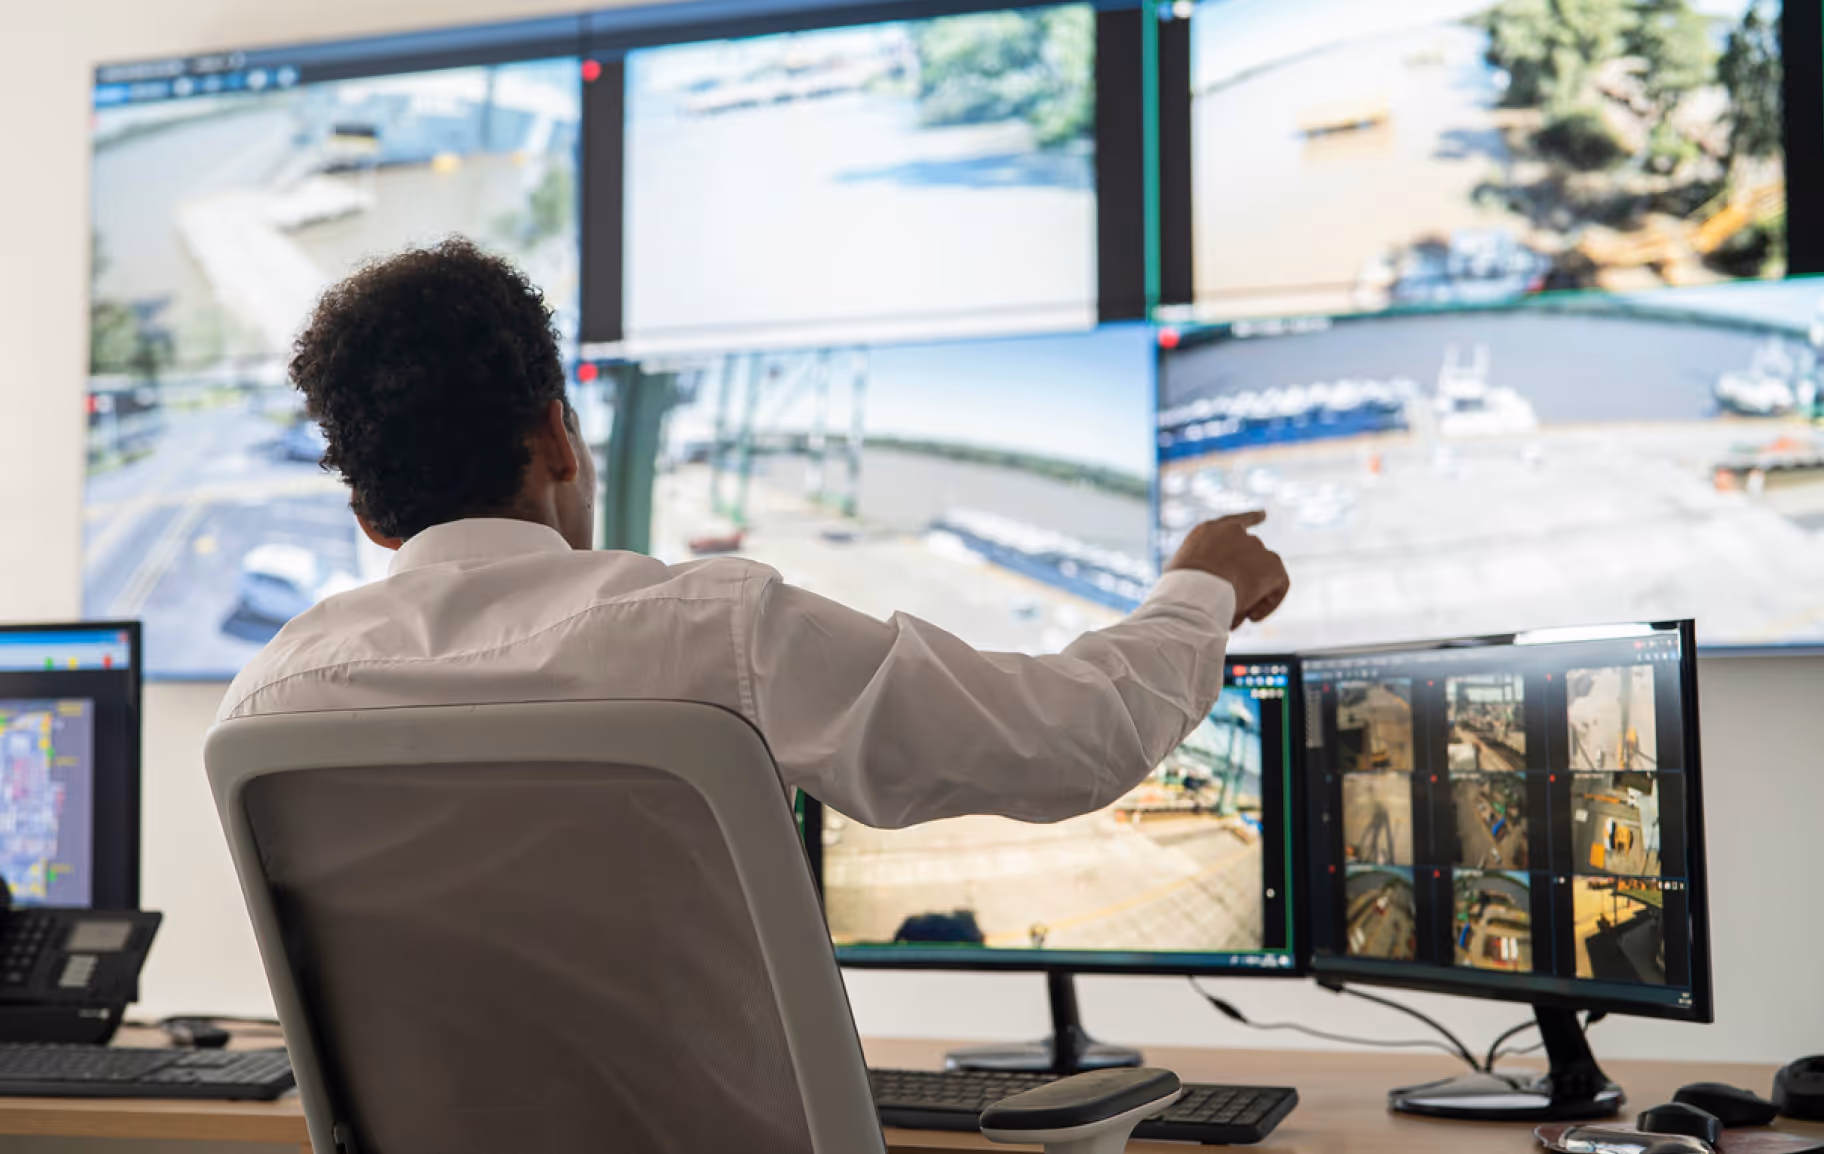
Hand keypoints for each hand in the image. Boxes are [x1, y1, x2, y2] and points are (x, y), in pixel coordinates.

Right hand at [1166, 511, 1289, 628]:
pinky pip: (1279, 584)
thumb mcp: (1182, 575)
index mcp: (1209, 530)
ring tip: (1234, 615)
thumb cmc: (1181, 590)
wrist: (1196, 591)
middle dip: (1241, 581)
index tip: (1264, 514)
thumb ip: (1201, 573)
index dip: (1250, 518)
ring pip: (1261, 573)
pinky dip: (1269, 602)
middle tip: (1228, 605)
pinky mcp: (1272, 565)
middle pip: (1248, 556)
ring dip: (1251, 594)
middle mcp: (1235, 531)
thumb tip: (1213, 591)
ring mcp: (1255, 545)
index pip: (1234, 521)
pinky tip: (1253, 617)